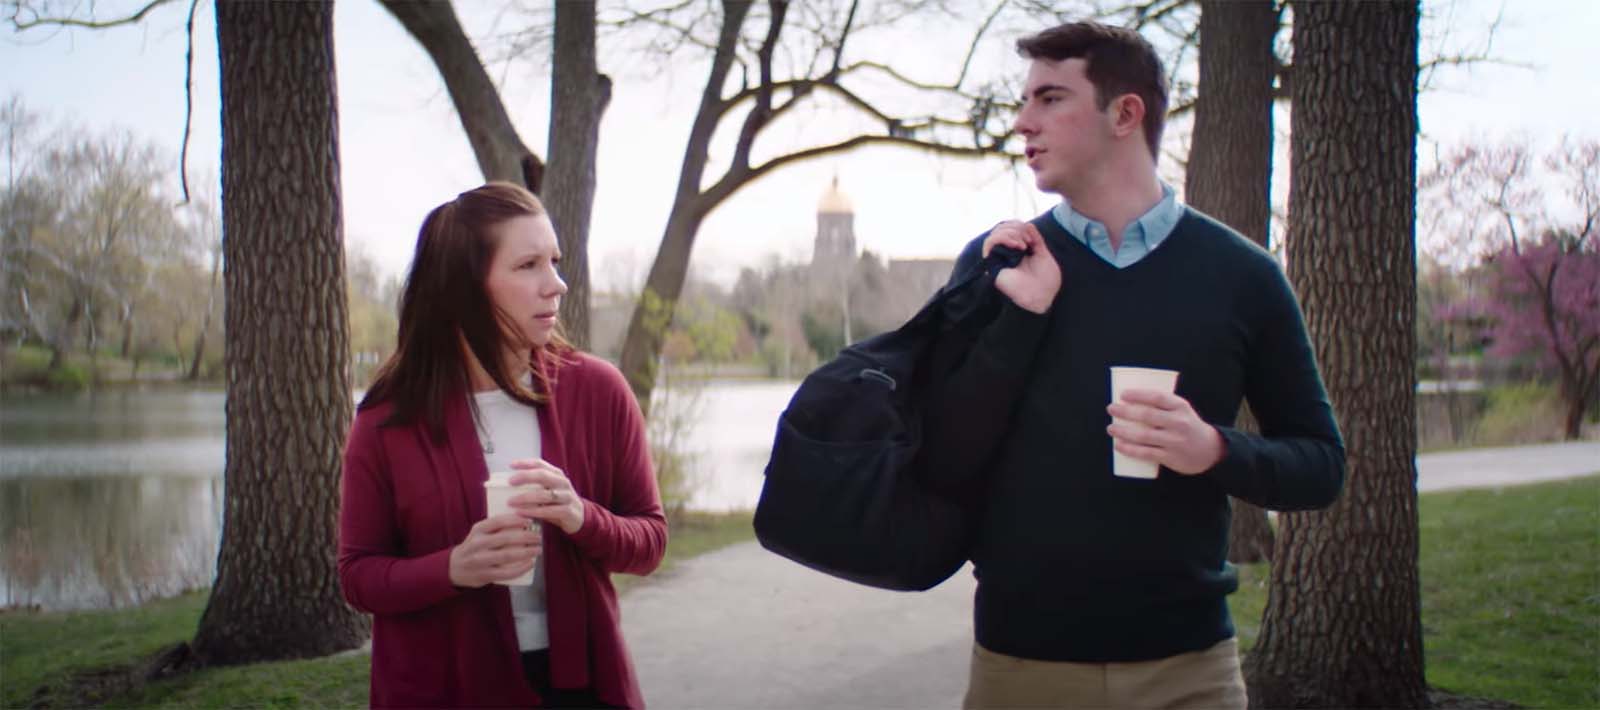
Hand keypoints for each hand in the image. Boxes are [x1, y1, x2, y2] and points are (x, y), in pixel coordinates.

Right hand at [449, 513, 541, 587]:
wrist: (453, 568)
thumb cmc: (473, 547)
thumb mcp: (479, 533)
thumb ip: (496, 527)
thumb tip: (524, 520)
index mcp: (478, 530)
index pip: (498, 521)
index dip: (516, 520)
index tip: (530, 521)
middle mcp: (478, 544)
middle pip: (506, 538)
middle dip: (526, 537)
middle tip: (539, 537)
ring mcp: (480, 560)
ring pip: (507, 555)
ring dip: (526, 552)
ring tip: (538, 549)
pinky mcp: (484, 575)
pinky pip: (506, 572)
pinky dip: (521, 568)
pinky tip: (530, 563)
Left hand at [508, 459, 585, 534]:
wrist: (579, 517)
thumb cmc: (557, 502)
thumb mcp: (548, 490)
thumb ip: (534, 486)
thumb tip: (508, 485)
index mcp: (557, 475)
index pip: (540, 464)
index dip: (526, 463)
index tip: (511, 465)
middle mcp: (562, 483)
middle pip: (543, 475)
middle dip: (525, 477)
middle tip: (510, 482)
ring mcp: (566, 497)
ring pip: (545, 495)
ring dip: (526, 498)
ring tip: (511, 502)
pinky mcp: (568, 511)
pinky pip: (549, 511)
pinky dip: (534, 512)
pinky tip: (522, 513)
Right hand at [983, 220, 1060, 313]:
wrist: (1043, 297)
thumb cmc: (1045, 281)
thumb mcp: (1043, 253)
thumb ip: (1035, 238)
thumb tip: (1027, 223)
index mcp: (1017, 252)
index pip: (1010, 228)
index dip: (1020, 226)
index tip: (1032, 238)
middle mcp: (1005, 254)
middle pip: (1002, 228)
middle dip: (1017, 228)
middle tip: (1028, 241)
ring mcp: (998, 259)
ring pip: (995, 233)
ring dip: (1011, 233)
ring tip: (1024, 245)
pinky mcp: (992, 265)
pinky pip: (989, 243)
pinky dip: (1003, 238)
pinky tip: (1018, 245)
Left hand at [1106, 389, 1226, 474]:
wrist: (1210, 450)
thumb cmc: (1188, 426)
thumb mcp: (1182, 410)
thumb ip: (1162, 405)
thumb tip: (1130, 400)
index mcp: (1180, 407)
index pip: (1157, 397)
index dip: (1138, 395)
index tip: (1123, 394)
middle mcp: (1178, 423)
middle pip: (1147, 415)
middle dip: (1125, 411)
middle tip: (1111, 408)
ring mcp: (1174, 441)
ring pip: (1143, 436)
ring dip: (1123, 431)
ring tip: (1111, 428)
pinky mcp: (1170, 457)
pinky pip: (1146, 453)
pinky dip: (1130, 449)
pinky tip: (1118, 445)